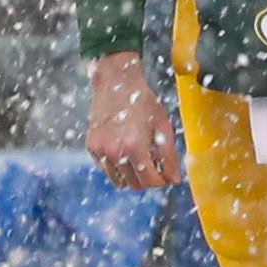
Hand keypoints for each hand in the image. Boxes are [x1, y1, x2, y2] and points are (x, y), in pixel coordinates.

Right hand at [85, 50, 183, 192]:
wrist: (116, 82)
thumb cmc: (143, 102)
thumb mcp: (162, 126)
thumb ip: (170, 156)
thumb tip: (175, 180)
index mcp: (135, 147)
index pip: (151, 181)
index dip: (162, 181)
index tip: (166, 174)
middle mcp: (114, 152)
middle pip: (135, 185)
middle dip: (148, 180)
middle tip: (154, 166)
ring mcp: (100, 150)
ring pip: (119, 181)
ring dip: (132, 176)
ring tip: (140, 158)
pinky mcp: (91, 147)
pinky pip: (106, 170)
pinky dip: (117, 167)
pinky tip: (124, 150)